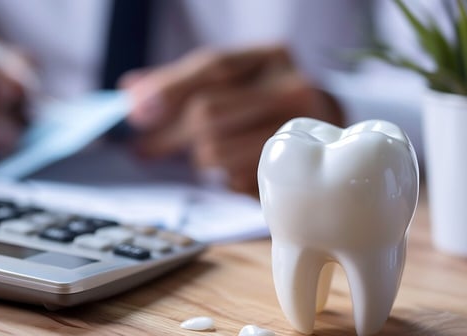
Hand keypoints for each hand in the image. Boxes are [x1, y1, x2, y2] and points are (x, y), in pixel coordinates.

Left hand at [123, 46, 343, 195]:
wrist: (336, 141)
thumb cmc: (269, 107)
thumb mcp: (234, 82)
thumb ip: (182, 83)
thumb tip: (130, 93)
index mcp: (273, 57)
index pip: (213, 66)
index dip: (168, 88)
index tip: (134, 113)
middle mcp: (293, 89)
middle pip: (207, 112)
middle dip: (168, 136)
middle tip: (144, 149)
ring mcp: (298, 133)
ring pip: (215, 150)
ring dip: (199, 158)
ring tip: (205, 155)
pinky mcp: (295, 173)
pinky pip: (235, 181)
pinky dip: (224, 178)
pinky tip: (235, 169)